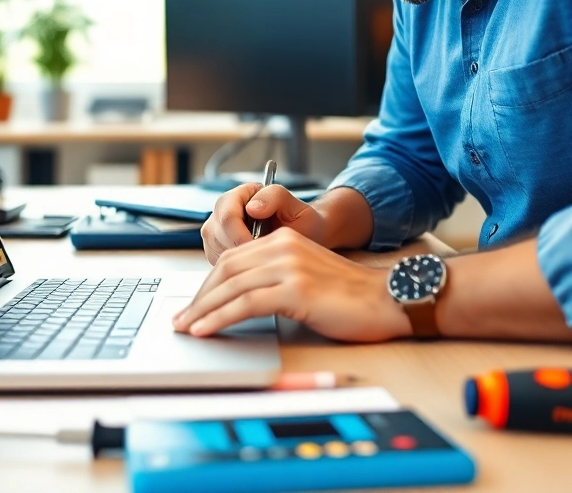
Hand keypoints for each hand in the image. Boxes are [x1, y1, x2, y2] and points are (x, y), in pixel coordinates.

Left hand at [173, 228, 411, 341]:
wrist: (389, 299)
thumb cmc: (352, 298)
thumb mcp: (308, 277)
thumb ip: (278, 279)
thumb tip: (243, 301)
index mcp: (284, 241)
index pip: (232, 259)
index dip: (208, 284)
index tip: (194, 305)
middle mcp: (283, 247)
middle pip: (225, 270)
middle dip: (199, 298)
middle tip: (182, 320)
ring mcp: (289, 266)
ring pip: (230, 287)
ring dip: (202, 311)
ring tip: (186, 329)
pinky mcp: (295, 289)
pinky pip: (246, 304)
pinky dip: (220, 318)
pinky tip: (206, 330)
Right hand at [201, 184, 326, 264]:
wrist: (305, 240)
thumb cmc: (302, 224)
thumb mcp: (297, 207)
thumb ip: (275, 197)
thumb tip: (251, 207)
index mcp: (242, 194)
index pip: (226, 215)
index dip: (239, 235)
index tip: (257, 248)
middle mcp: (225, 210)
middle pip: (214, 233)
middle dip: (237, 249)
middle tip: (260, 258)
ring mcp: (218, 230)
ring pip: (212, 247)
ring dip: (234, 258)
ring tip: (258, 260)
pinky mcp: (217, 248)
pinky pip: (214, 260)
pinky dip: (231, 266)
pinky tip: (250, 265)